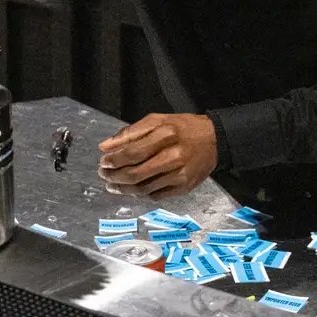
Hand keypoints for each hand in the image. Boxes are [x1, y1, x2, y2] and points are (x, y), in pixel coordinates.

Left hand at [97, 113, 217, 197]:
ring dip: (124, 188)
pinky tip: (131, 189)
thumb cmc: (182, 127)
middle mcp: (173, 156)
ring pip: (144, 188)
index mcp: (165, 134)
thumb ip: (130, 133)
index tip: (103, 162)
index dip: (114, 160)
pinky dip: (140, 194)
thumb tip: (105, 146)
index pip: (132, 152)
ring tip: (112, 184)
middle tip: (104, 175)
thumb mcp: (157, 120)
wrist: (214, 140)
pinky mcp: (184, 188)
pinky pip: (156, 195)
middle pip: (136, 174)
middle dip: (114, 176)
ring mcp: (180, 174)